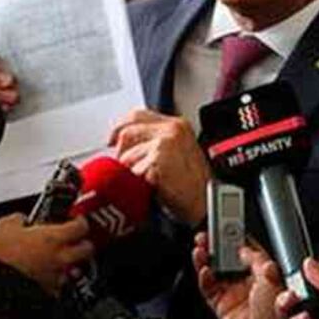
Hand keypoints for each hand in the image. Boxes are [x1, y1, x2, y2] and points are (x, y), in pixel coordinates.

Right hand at [0, 214, 93, 294]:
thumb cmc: (1, 257)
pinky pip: (60, 285)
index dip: (81, 221)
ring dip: (72, 263)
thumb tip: (20, 219)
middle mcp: (60, 257)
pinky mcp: (49, 291)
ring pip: (76, 269)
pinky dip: (57, 280)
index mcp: (54, 238)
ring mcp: (56, 276)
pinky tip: (48, 275)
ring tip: (62, 259)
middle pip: (87, 249)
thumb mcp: (6, 226)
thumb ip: (19, 219)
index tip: (77, 220)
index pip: (81, 226)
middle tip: (76, 239)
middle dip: (83, 243)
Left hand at [109, 109, 210, 224]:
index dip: (120, 127)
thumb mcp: (178, 153)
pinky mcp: (158, 160)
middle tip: (126, 169)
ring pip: (127, 156)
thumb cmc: (193, 184)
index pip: (138, 115)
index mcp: (177, 125)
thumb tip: (128, 145)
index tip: (112, 139)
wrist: (206, 202)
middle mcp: (172, 129)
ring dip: (130, 173)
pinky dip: (137, 184)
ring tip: (145, 183)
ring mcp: (165, 144)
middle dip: (122, 154)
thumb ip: (156, 141)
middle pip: (127, 133)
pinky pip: (133, 172)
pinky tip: (150, 188)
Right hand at [193, 232, 285, 318]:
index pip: (247, 249)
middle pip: (228, 257)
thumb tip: (245, 248)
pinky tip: (204, 269)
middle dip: (217, 244)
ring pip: (216, 270)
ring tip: (201, 247)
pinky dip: (204, 278)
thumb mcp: (272, 280)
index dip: (236, 236)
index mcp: (265, 273)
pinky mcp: (222, 306)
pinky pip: (208, 289)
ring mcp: (235, 294)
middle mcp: (249, 283)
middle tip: (209, 233)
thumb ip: (258, 261)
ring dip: (207, 258)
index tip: (226, 222)